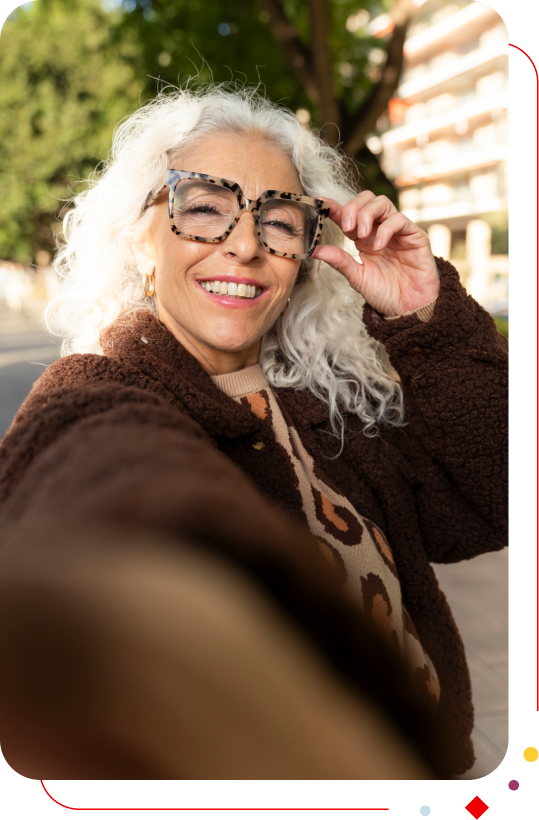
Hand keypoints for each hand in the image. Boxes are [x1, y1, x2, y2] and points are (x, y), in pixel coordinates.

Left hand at [311, 191, 439, 317]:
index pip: (348, 214)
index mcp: (363, 238)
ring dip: (367, 215)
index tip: (320, 204)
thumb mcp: (357, 277)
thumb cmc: (385, 294)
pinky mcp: (414, 236)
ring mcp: (397, 231)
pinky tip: (378, 246)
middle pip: (366, 199)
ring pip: (382, 203)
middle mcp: (379, 230)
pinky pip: (399, 220)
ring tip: (361, 236)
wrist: (409, 309)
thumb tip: (314, 249)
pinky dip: (386, 229)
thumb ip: (338, 261)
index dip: (334, 206)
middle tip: (346, 226)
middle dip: (352, 207)